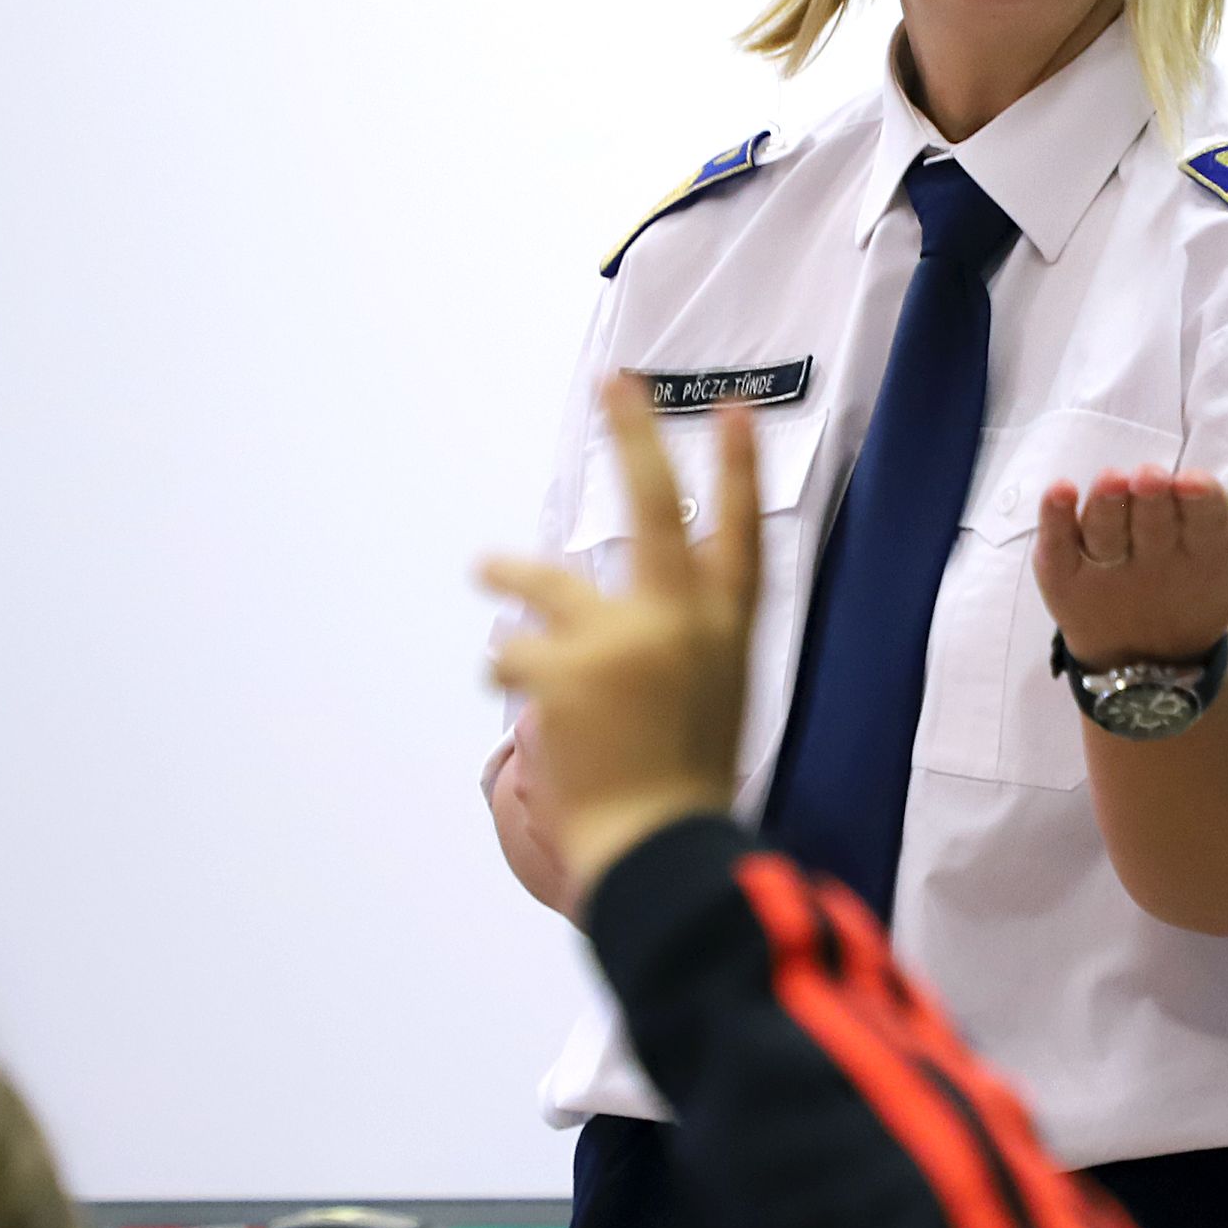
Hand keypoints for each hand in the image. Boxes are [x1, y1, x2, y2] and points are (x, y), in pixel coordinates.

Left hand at [478, 377, 759, 905]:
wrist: (657, 844)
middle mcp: (681, 620)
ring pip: (544, 582)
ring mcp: (622, 639)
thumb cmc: (685, 779)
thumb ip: (683, 638)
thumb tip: (629, 600)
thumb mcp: (715, 696)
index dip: (737, 470)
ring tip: (485, 569)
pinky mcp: (564, 668)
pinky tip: (528, 711)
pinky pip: (510, 653)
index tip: (729, 412)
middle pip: (654, 507)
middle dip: (633, 436)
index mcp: (729, 630)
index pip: (741, 532)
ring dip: (509, 574)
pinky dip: (511, 678)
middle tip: (614, 383)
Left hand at [1035, 462, 1227, 669]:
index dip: (1198, 504)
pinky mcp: (1065, 575)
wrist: (1149, 660)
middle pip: (1154, 522)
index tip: (1193, 481)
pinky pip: (1057, 543)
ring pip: (1106, 530)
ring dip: (1107, 504)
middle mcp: (1157, 563)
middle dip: (1152, 498)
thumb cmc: (1209, 587)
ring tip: (1112, 481)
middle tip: (1150, 477)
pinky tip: (1060, 491)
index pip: (1205, 524)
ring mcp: (1108, 571)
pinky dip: (1056, 519)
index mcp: (1208, 553)